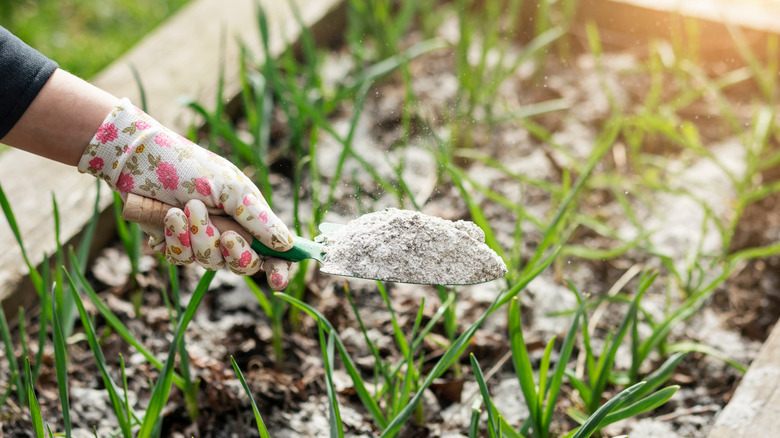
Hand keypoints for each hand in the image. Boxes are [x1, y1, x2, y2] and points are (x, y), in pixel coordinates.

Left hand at [78, 98, 292, 288]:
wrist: (139, 159)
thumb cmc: (189, 166)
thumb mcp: (231, 188)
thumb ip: (258, 217)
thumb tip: (287, 245)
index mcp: (250, 217)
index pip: (274, 251)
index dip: (279, 267)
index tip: (277, 279)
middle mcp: (229, 231)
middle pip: (244, 265)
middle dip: (236, 254)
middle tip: (227, 235)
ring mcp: (202, 240)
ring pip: (210, 264)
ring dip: (198, 237)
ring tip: (185, 207)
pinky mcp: (175, 244)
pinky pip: (182, 259)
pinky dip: (175, 239)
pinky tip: (168, 216)